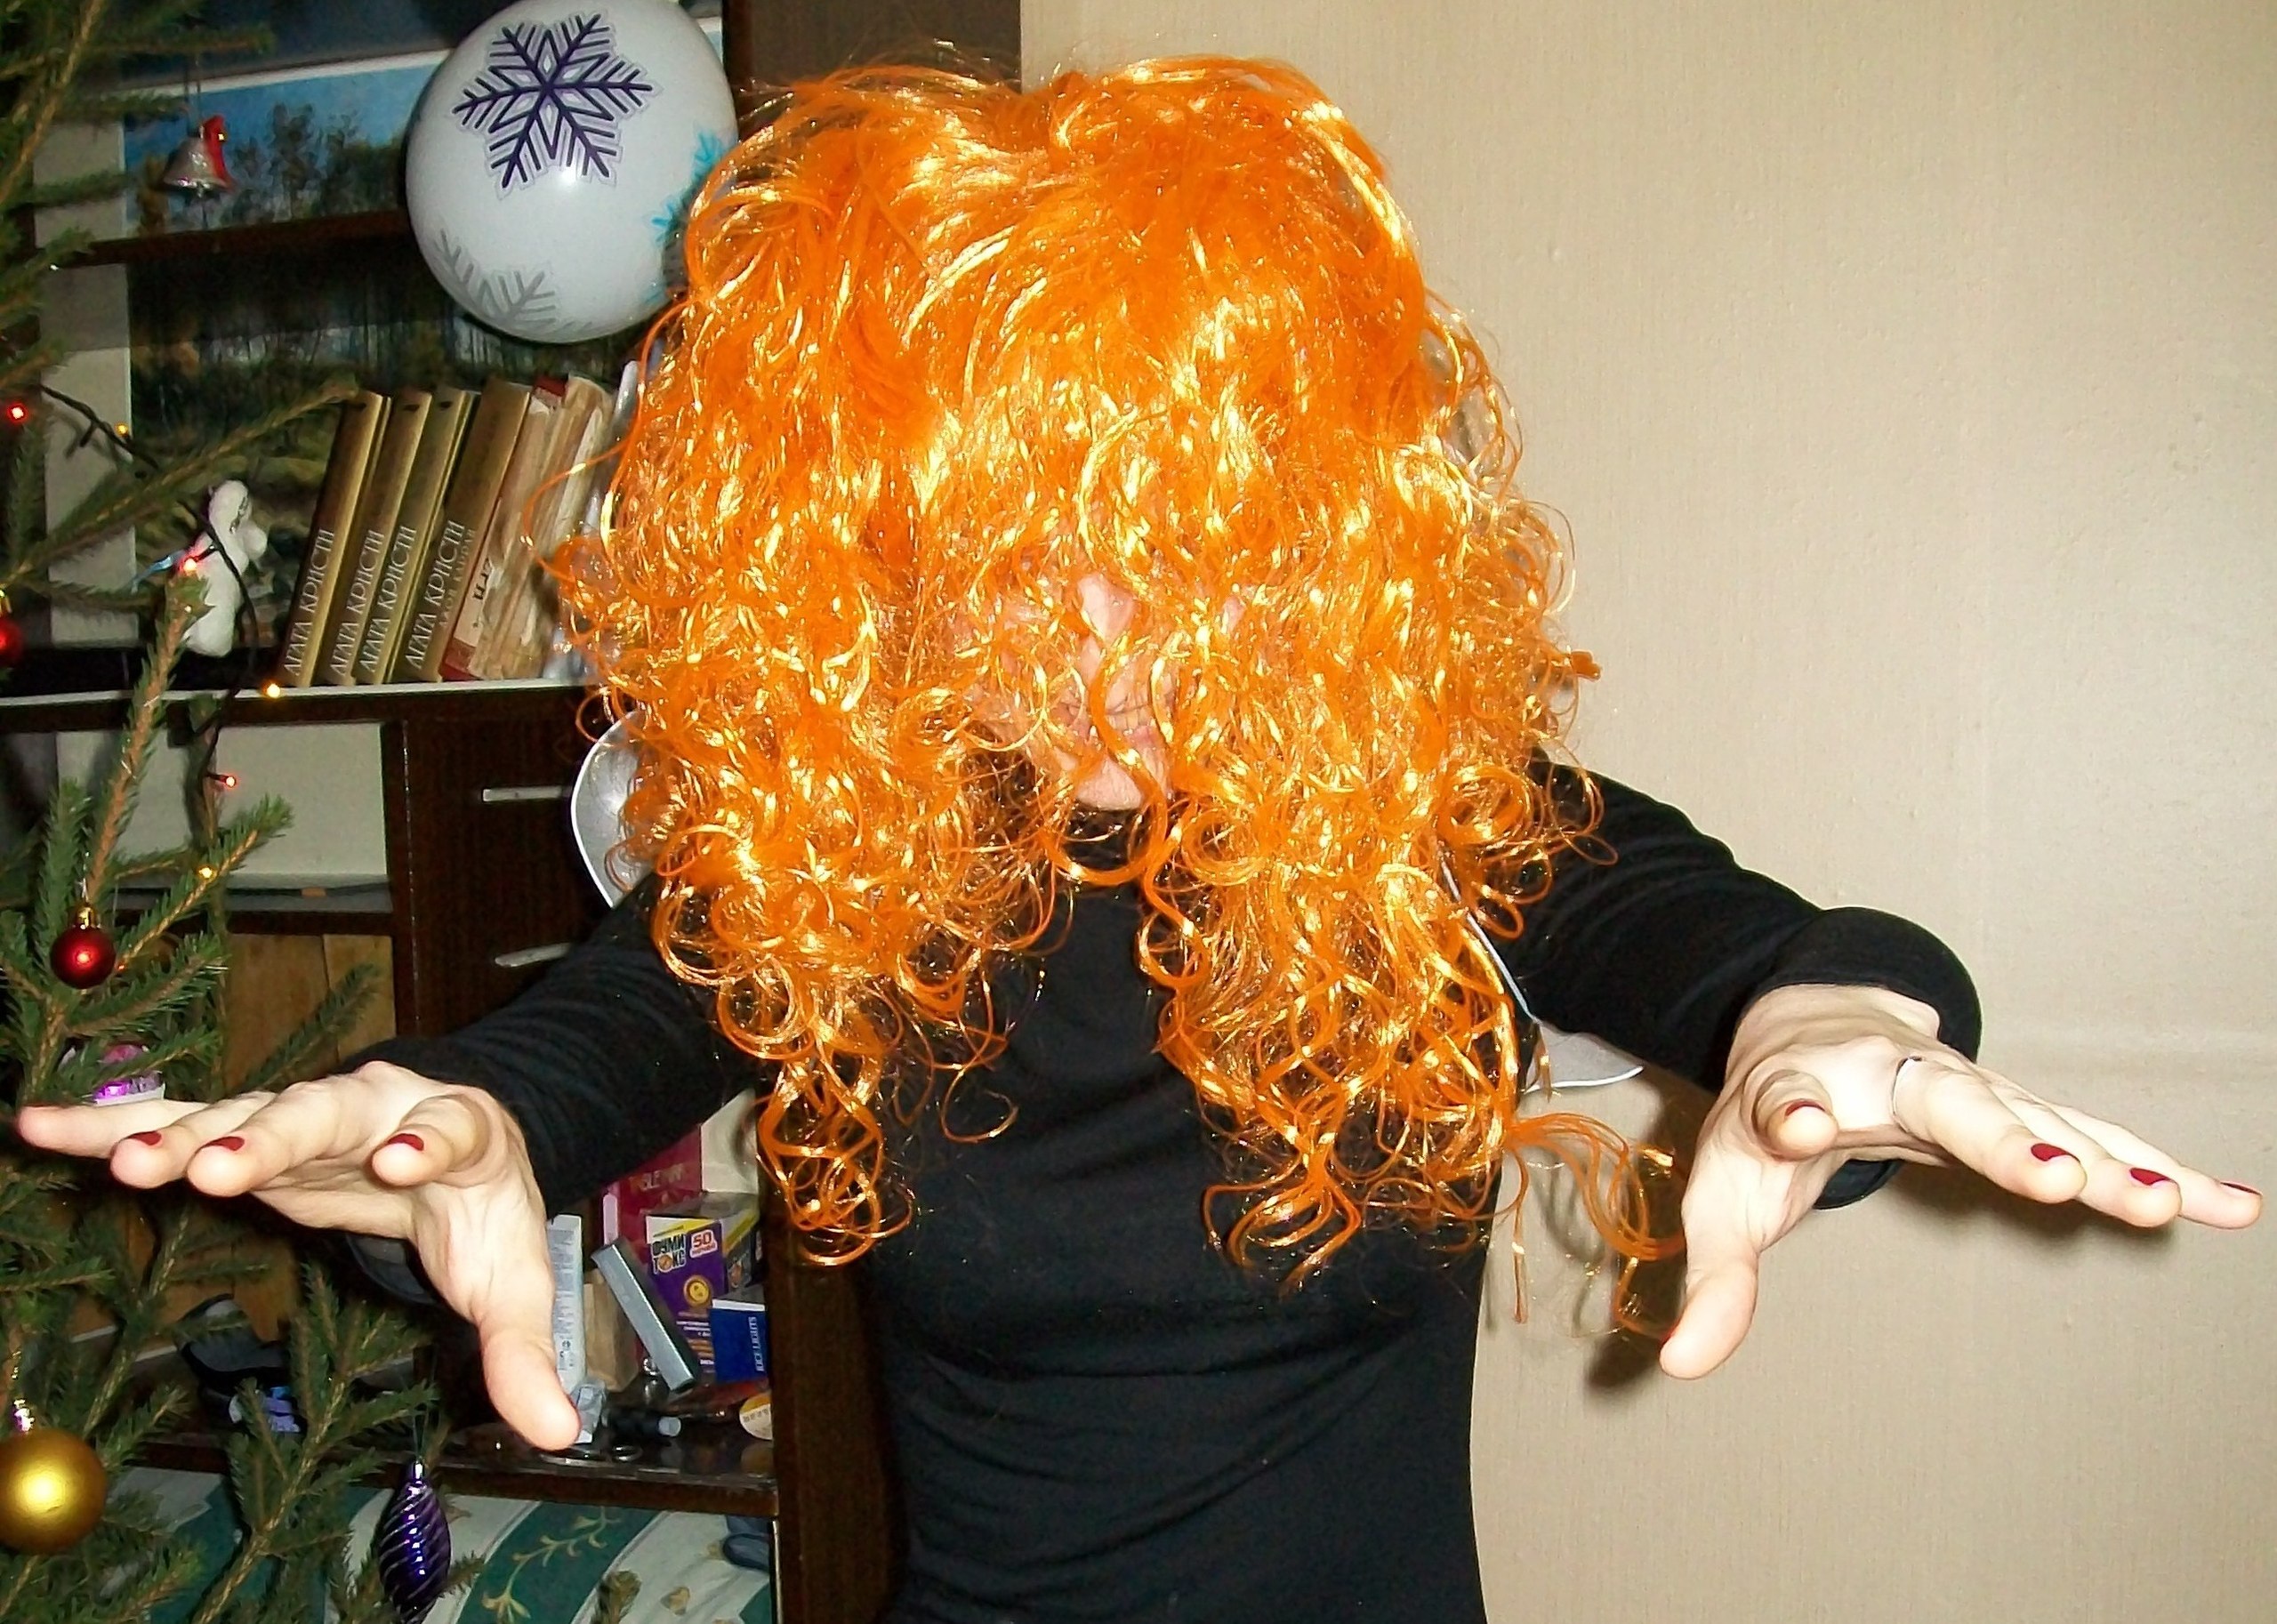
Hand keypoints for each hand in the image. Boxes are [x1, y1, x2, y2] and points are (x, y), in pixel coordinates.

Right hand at [14, 1063, 581, 1449]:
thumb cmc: (482, 1213)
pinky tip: (47, 1126)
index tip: (399, 1160)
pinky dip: (117, 1124)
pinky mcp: (252, 1130)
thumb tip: (556, 1432)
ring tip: (123, 1159)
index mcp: (455, 1131)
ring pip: (240, 1115)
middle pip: (321, 1114)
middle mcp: (376, 1107)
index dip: (423, 1143)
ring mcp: (308, 1113)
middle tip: (217, 1166)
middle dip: (271, 1137)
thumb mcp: (511, 1279)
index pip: (444, 1132)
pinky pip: (180, 1122)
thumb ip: (524, 1350)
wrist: (458, 1147)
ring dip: (183, 1135)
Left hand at [1659, 983, 2262, 1379]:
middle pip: (1947, 1100)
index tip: (1798, 1121)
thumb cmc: (1763, 1116)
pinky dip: (2155, 1167)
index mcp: (1797, 1085)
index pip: (1786, 1095)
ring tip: (2156, 1204)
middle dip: (1997, 1134)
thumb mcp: (1722, 1187)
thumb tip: (1682, 1363)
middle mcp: (1887, 1074)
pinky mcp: (2013, 1104)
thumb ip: (1712, 1274)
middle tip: (2049, 1175)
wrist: (1806, 1017)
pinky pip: (2091, 1135)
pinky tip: (2225, 1202)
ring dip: (2096, 1159)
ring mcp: (1961, 1084)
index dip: (1790, 1109)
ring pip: (2036, 1116)